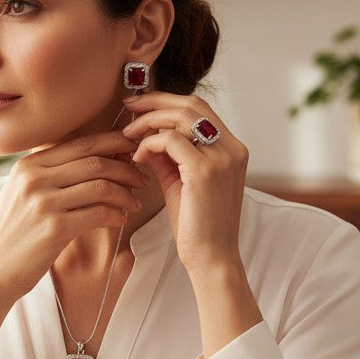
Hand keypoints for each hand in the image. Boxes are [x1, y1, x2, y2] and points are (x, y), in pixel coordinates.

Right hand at [0, 130, 145, 302]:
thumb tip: (96, 159)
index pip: (81, 143)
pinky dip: (116, 215)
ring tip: (134, 203)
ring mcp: (43, 202)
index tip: (132, 149)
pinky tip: (120, 220)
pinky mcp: (54, 228)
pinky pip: (98, 213)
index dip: (113, 142)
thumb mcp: (22, 195)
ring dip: (125, 194)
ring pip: (101, 186)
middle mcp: (34, 178)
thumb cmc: (14, 235)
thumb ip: (50, 175)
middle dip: (126, 168)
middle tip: (141, 179)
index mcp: (28, 165)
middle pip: (95, 161)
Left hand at [122, 92, 248, 276]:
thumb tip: (147, 136)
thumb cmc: (196, 225)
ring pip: (180, 117)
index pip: (200, 107)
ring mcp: (221, 158)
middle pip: (192, 103)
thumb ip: (169, 157)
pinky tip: (138, 157)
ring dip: (148, 121)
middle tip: (128, 106)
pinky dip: (148, 143)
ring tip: (127, 134)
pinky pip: (170, 140)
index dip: (168, 101)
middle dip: (155, 101)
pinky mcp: (204, 171)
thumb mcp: (181, 182)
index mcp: (231, 149)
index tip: (140, 106)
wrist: (211, 257)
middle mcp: (231, 148)